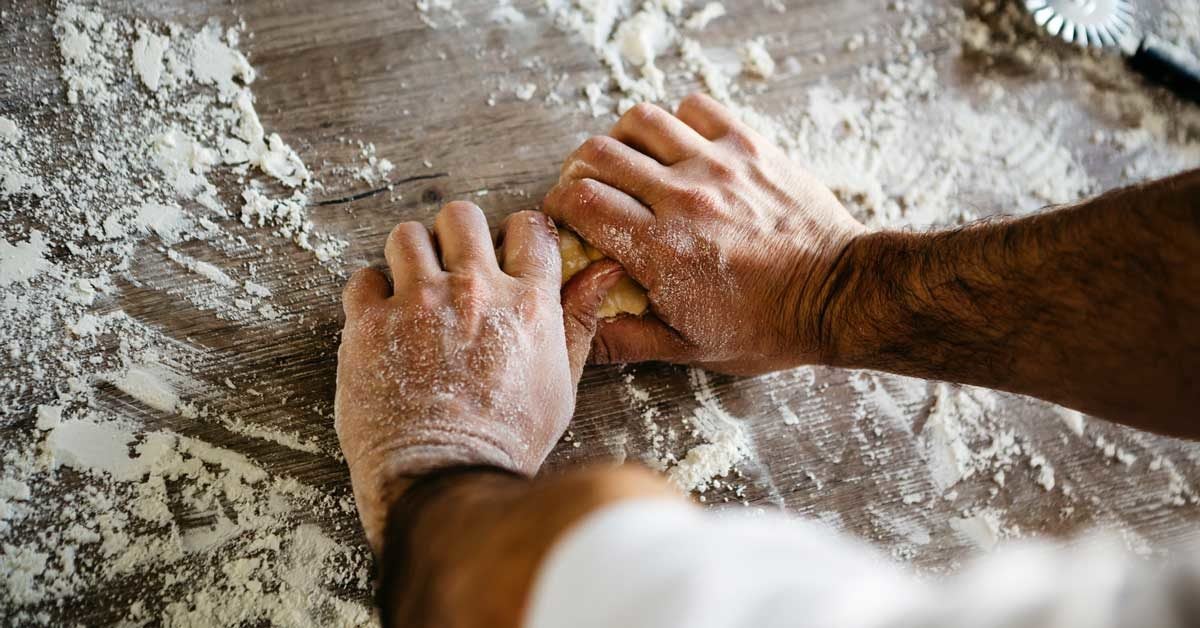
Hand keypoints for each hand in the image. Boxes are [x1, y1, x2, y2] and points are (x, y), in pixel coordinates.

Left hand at [335, 202, 622, 552]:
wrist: (444, 481)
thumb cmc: (508, 443)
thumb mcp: (561, 384)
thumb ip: (578, 321)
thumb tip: (604, 271)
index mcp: (527, 303)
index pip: (529, 227)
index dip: (518, 234)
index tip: (506, 253)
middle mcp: (473, 291)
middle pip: (462, 216)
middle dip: (458, 236)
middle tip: (453, 267)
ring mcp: (418, 304)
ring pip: (407, 236)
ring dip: (411, 257)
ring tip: (414, 290)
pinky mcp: (370, 325)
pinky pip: (363, 278)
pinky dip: (371, 294)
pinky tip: (384, 321)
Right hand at [543, 93, 866, 373]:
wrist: (837, 295)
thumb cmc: (768, 326)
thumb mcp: (690, 348)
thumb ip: (627, 339)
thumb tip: (580, 334)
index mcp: (661, 250)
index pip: (580, 201)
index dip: (558, 203)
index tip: (565, 215)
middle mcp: (683, 199)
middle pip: (598, 153)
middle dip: (579, 169)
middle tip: (589, 188)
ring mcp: (717, 166)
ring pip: (641, 120)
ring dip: (623, 139)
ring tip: (632, 164)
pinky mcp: (750, 146)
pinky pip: (696, 108)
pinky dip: (677, 122)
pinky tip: (681, 148)